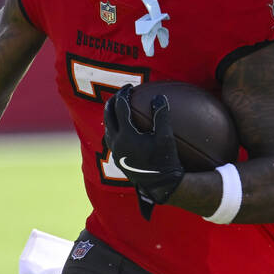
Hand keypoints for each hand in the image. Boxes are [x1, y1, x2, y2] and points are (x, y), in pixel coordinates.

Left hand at [103, 85, 183, 203]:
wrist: (160, 186)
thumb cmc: (166, 162)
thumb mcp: (166, 137)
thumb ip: (161, 115)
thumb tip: (158, 96)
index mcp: (126, 135)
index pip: (120, 107)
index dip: (124, 94)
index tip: (130, 87)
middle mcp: (116, 143)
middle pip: (108, 115)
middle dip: (114, 101)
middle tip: (122, 93)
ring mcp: (115, 152)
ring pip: (107, 127)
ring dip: (111, 114)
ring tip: (120, 107)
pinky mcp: (118, 159)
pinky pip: (111, 138)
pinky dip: (114, 128)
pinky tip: (123, 127)